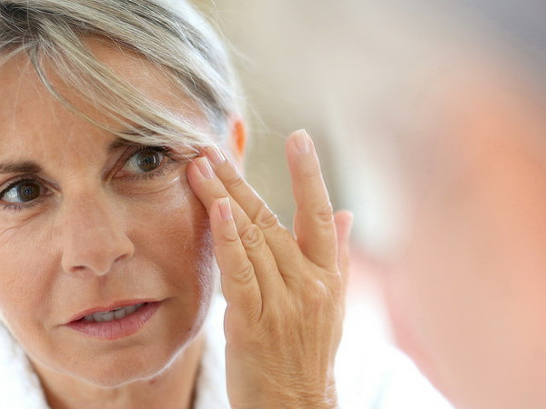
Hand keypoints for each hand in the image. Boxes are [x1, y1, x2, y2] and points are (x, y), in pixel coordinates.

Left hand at [186, 129, 352, 408]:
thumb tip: (345, 213)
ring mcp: (283, 302)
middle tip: (214, 148)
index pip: (318, 214)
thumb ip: (335, 255)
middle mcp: (308, 283)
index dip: (310, 174)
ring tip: (199, 167)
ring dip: (223, 198)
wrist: (297, 407)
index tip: (300, 137)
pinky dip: (229, 239)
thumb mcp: (332, 304)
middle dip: (240, 180)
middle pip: (271, 219)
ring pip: (252, 239)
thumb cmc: (309, 354)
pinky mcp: (254, 322)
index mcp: (326, 276)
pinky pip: (241, 273)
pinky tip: (217, 209)